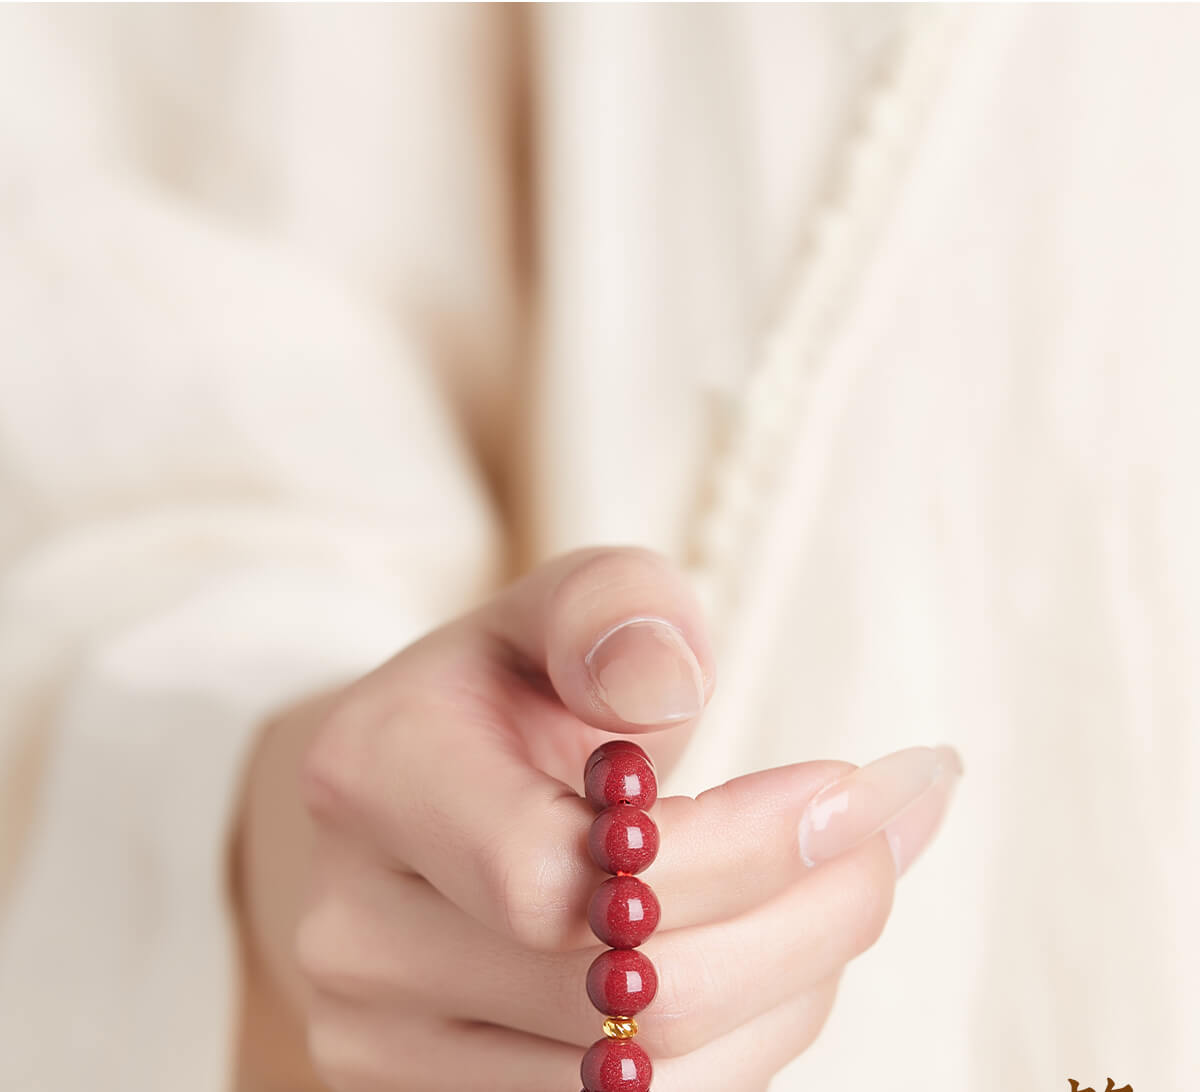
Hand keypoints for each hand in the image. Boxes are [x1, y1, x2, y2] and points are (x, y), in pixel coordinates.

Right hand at [235, 548, 960, 1090]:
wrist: (445, 788)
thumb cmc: (526, 687)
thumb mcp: (570, 605)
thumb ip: (611, 609)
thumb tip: (662, 682)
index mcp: (371, 775)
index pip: (549, 874)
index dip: (729, 853)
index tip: (848, 793)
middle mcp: (349, 930)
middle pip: (610, 1003)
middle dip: (799, 922)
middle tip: (884, 840)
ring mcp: (379, 1042)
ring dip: (786, 992)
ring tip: (839, 892)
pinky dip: (742, 1051)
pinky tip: (779, 961)